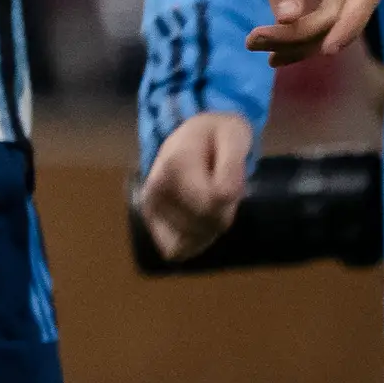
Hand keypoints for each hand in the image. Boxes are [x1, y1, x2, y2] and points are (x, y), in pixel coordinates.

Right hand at [137, 110, 255, 262]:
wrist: (187, 137)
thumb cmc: (215, 134)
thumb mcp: (234, 133)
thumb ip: (233, 159)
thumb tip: (225, 195)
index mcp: (175, 163)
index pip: (216, 201)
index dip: (233, 194)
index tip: (229, 175)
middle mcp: (155, 188)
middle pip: (208, 223)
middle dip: (225, 212)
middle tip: (221, 186)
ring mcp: (150, 207)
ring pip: (195, 239)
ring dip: (212, 227)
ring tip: (209, 200)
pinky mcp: (150, 221)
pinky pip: (176, 250)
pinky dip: (194, 243)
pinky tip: (200, 224)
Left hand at [239, 0, 377, 63]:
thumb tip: (288, 18)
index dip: (350, 24)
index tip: (326, 49)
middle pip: (345, 12)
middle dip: (306, 36)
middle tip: (256, 43)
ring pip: (335, 18)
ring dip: (301, 39)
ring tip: (257, 46)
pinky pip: (327, 12)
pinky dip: (303, 30)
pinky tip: (274, 47)